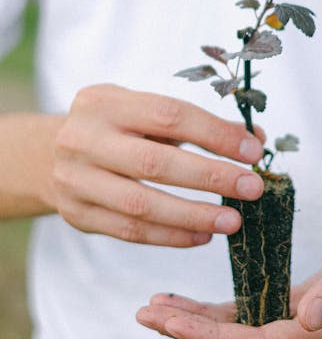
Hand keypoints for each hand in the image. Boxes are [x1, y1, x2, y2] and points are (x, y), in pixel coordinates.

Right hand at [52, 83, 263, 245]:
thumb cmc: (114, 130)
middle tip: (252, 188)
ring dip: (193, 215)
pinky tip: (202, 235)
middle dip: (210, 177)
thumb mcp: (145, 113)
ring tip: (233, 221)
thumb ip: (197, 125)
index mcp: (105, 102)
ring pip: (141, 204)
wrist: (47, 155)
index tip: (253, 150)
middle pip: (154, 162)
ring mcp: (75, 179)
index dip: (215, 134)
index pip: (169, 115)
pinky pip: (130, 232)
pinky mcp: (76, 214)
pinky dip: (171, 236)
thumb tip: (255, 140)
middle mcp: (83, 138)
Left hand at [136, 215, 321, 338]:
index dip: (212, 337)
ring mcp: (304, 324)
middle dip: (191, 330)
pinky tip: (195, 303)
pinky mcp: (301, 306)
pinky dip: (221, 310)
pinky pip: (254, 314)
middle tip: (146, 315)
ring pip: (241, 330)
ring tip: (156, 308)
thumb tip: (304, 318)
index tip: (171, 325)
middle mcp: (310, 337)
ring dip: (198, 321)